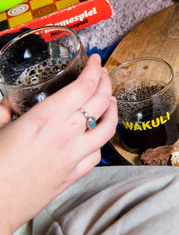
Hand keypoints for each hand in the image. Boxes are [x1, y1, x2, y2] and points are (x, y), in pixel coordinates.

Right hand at [0, 54, 117, 234]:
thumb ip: (4, 110)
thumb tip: (8, 102)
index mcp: (46, 118)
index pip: (84, 85)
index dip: (94, 68)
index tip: (95, 60)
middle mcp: (66, 134)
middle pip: (101, 100)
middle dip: (105, 81)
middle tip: (102, 74)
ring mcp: (74, 155)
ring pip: (108, 126)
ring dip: (112, 109)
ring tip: (109, 100)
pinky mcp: (74, 175)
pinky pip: (98, 153)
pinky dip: (101, 140)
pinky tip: (96, 134)